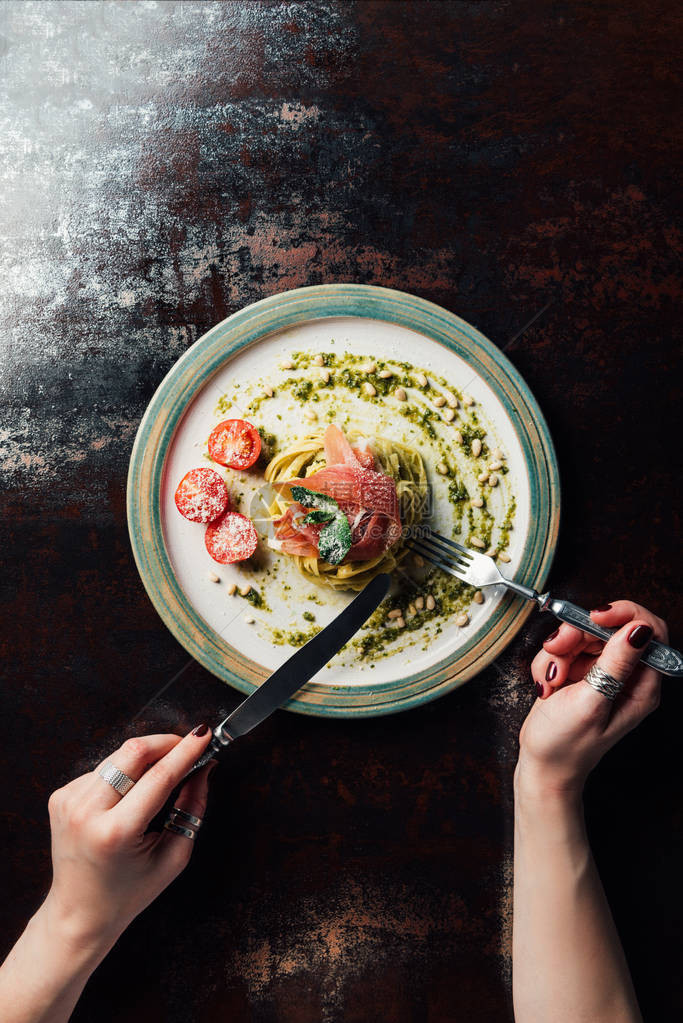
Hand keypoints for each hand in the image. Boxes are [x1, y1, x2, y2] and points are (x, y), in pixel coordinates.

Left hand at [43, 726, 214, 955]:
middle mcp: (87, 812)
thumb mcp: (173, 857)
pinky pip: (102, 769)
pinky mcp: (61, 796)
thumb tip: (204, 767)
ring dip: (146, 757)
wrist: (79, 913)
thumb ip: (192, 807)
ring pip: (118, 756)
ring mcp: (69, 801)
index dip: (186, 751)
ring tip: (161, 775)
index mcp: (116, 832)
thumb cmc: (129, 892)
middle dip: (166, 742)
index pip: (159, 776)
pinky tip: (129, 794)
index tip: (204, 735)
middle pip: (133, 751)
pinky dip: (123, 773)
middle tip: (188, 746)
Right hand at [516, 601, 667, 795]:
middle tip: (557, 649)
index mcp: (642, 686)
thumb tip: (640, 629)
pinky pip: (563, 648)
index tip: (596, 617)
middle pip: (609, 628)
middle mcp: (626, 676)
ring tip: (550, 681)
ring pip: (581, 635)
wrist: (542, 766)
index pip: (649, 631)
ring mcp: (601, 672)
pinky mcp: (579, 671)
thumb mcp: (591, 702)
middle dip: (577, 634)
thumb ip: (616, 663)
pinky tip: (546, 685)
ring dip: (558, 652)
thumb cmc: (567, 746)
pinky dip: (548, 662)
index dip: (625, 616)